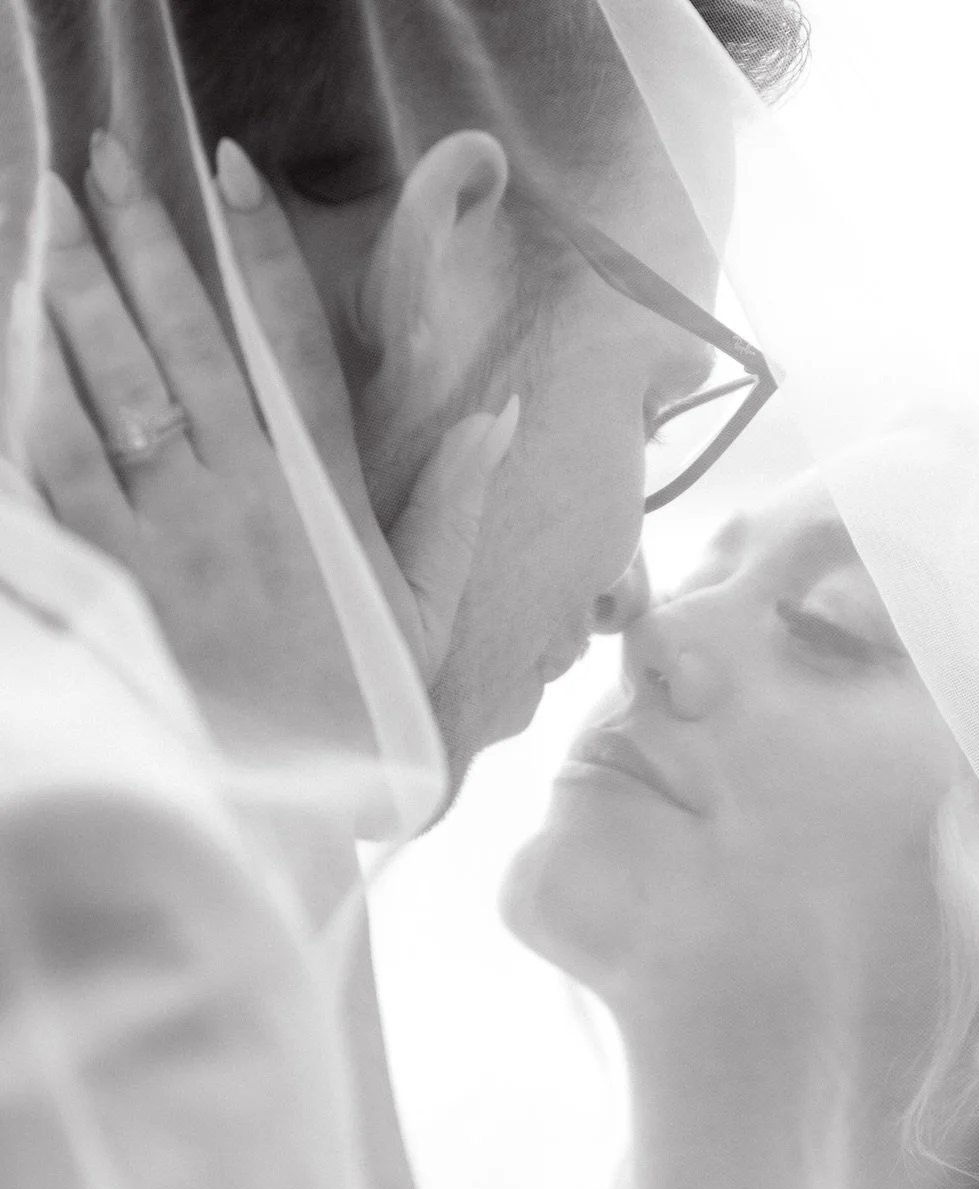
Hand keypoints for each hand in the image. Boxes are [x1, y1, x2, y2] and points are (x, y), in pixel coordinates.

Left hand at [29, 132, 511, 768]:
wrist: (277, 810)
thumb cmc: (361, 715)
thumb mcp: (430, 619)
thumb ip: (458, 510)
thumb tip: (505, 414)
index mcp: (321, 503)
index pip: (291, 350)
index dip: (261, 254)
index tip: (229, 170)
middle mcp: (239, 503)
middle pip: (183, 346)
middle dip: (139, 244)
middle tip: (99, 165)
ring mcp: (162, 540)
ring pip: (105, 392)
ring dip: (68, 299)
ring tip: (43, 219)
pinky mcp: (101, 582)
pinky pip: (50, 472)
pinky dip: (26, 400)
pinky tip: (14, 344)